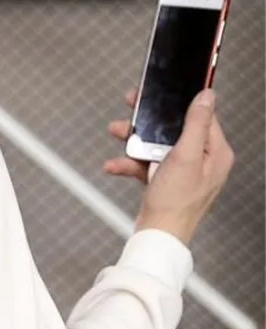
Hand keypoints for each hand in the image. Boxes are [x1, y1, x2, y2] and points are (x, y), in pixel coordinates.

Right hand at [105, 88, 234, 245]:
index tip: (165, 90)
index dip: (180, 103)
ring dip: (134, 143)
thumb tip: (206, 95)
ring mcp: (183, 172)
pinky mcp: (166, 182)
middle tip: (133, 108)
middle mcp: (202, 161)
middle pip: (175, 129)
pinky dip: (131, 164)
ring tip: (117, 134)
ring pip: (157, 146)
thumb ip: (196, 124)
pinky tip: (115, 164)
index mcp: (215, 153)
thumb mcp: (185, 157)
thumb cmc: (174, 205)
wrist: (156, 238)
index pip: (201, 116)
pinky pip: (147, 165)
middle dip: (149, 123)